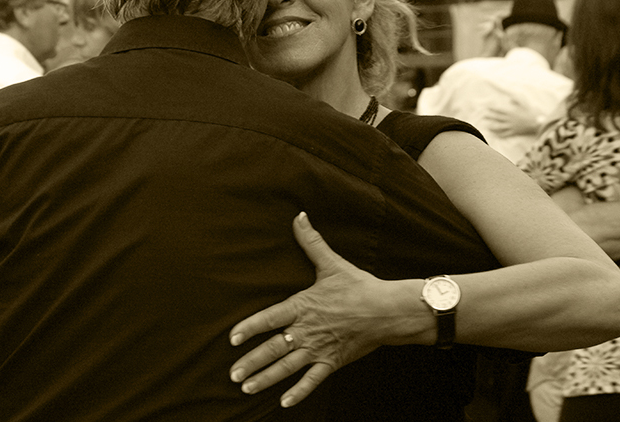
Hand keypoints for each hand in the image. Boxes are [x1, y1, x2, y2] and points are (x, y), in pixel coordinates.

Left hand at [229, 212, 403, 407]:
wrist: (389, 310)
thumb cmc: (358, 286)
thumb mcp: (331, 263)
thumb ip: (310, 242)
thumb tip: (299, 216)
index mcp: (302, 305)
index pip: (269, 318)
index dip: (249, 328)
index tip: (231, 339)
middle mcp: (306, 330)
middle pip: (273, 348)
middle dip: (251, 362)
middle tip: (232, 374)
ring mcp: (319, 347)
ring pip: (287, 367)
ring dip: (266, 379)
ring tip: (246, 388)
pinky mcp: (333, 361)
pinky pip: (313, 380)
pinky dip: (299, 392)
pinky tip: (284, 404)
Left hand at [483, 96, 538, 137]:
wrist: (539, 123)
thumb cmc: (532, 112)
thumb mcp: (524, 103)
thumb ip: (516, 100)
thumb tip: (509, 98)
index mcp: (511, 111)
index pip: (498, 109)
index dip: (490, 107)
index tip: (485, 106)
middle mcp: (509, 119)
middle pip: (496, 118)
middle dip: (489, 116)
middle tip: (482, 115)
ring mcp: (511, 127)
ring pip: (499, 127)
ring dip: (492, 127)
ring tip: (486, 126)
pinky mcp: (514, 132)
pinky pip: (505, 134)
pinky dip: (499, 135)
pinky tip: (495, 135)